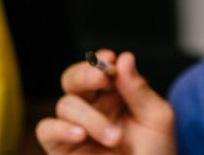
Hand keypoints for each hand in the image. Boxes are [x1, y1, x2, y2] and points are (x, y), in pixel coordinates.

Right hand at [36, 50, 174, 154]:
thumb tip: (125, 57)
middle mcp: (93, 107)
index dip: (99, 61)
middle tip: (101, 78)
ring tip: (115, 138)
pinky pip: (47, 129)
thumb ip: (139, 90)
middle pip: (72, 78)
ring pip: (66, 104)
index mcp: (115, 95)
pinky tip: (80, 134)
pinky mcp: (62, 148)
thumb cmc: (156, 154)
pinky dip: (60, 128)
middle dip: (85, 74)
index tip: (110, 61)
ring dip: (91, 117)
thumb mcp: (157, 120)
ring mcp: (76, 127)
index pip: (99, 68)